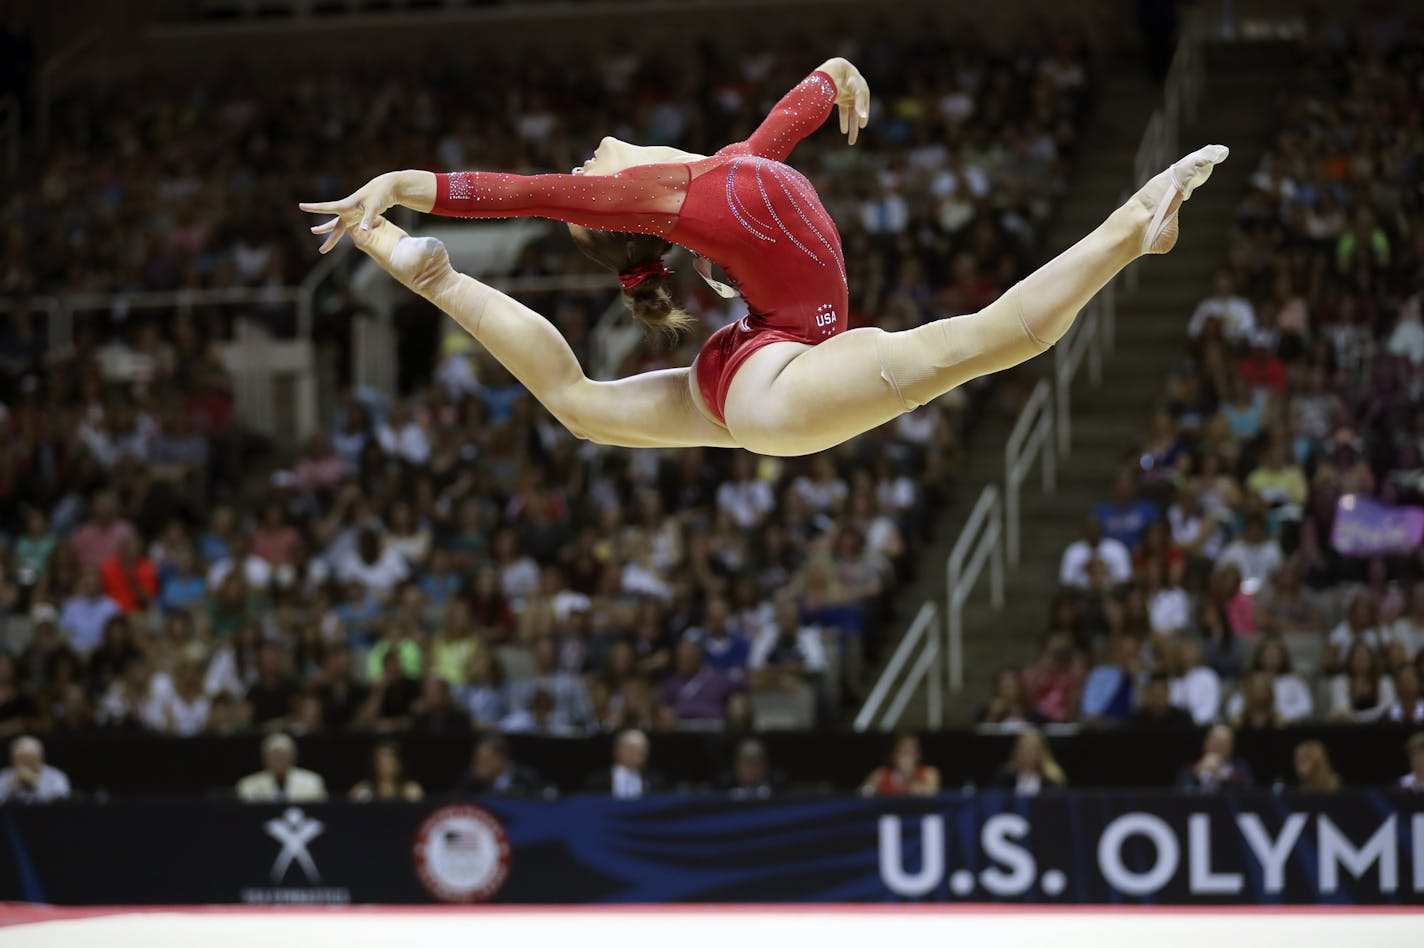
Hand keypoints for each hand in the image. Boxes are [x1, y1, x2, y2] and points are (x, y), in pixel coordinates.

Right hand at [300, 170, 432, 253]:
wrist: (388, 188)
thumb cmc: (380, 195)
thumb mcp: (374, 207)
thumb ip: (367, 219)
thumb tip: (363, 231)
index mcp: (346, 205)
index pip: (326, 207)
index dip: (313, 207)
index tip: (300, 205)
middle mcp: (347, 210)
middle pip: (333, 223)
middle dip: (324, 230)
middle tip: (312, 232)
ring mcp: (353, 213)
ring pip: (340, 226)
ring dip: (332, 234)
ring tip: (319, 238)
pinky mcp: (360, 215)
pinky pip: (351, 226)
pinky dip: (347, 232)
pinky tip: (346, 235)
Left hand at [819, 57, 869, 144]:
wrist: (836, 70)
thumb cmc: (850, 79)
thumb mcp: (858, 91)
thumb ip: (860, 105)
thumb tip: (863, 119)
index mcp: (864, 94)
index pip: (864, 110)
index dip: (863, 119)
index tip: (862, 127)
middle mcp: (857, 97)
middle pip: (857, 116)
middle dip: (855, 129)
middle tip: (852, 142)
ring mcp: (848, 98)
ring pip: (850, 116)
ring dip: (849, 126)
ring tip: (849, 139)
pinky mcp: (840, 98)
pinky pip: (843, 112)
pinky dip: (843, 120)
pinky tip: (843, 130)